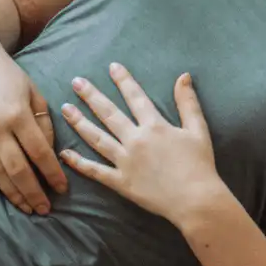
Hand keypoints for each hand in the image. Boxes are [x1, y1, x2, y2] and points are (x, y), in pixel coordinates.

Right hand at [0, 40, 65, 215]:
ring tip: (28, 208)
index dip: (52, 173)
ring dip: (14, 194)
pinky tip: (9, 192)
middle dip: (33, 192)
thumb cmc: (8, 75)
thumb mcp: (34, 92)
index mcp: (17, 115)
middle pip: (17, 170)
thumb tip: (49, 151)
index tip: (63, 189)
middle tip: (46, 209)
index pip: (39, 152)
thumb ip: (43, 122)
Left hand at [60, 65, 224, 225]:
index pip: (135, 97)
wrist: (195, 199)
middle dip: (91, 96)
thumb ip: (188, 102)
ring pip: (97, 138)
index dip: (123, 80)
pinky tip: (65, 154)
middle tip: (76, 82)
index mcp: (155, 126)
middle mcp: (135, 140)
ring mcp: (124, 162)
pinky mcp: (120, 182)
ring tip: (65, 109)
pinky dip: (78, 162)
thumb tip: (183, 76)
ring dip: (79, 122)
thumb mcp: (198, 129)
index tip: (112, 66)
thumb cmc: (200, 164)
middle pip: (109, 114)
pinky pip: (95, 171)